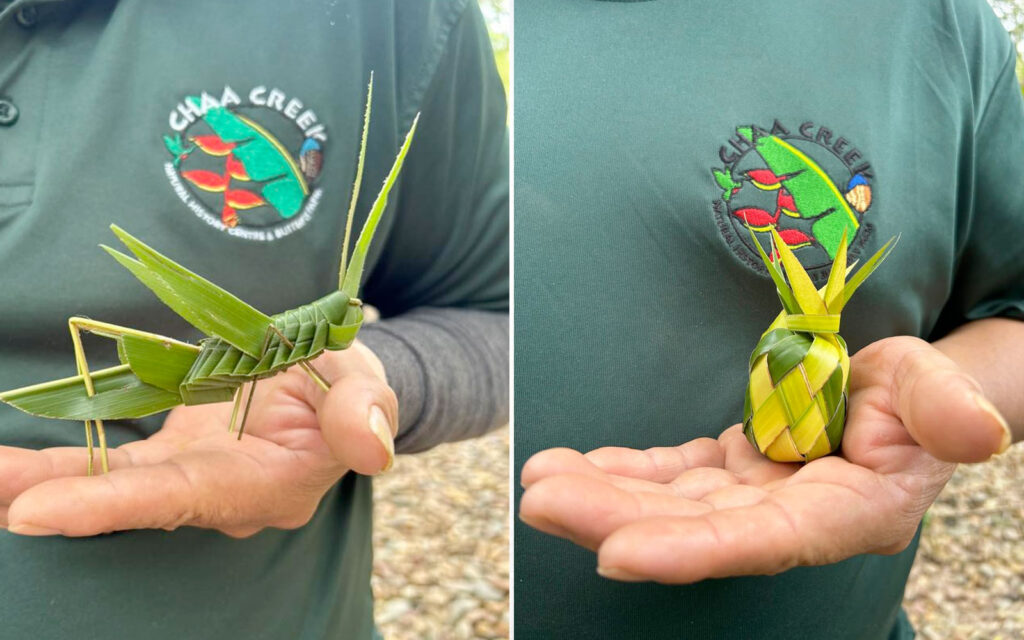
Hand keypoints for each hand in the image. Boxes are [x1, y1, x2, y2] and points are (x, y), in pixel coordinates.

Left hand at [0, 341, 397, 537]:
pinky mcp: (169, 452)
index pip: (185, 500)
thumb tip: (370, 446)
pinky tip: (3, 468)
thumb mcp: (366, 380)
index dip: (112, 507)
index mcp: (268, 484)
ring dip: (37, 484)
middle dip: (53, 502)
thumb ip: (365, 409)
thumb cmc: (350, 381)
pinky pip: (106, 463)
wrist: (332, 384)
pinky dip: (53, 465)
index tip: (36, 513)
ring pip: (106, 487)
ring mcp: (188, 474)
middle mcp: (219, 494)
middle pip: (130, 503)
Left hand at [519, 336, 1011, 583]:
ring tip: (538, 481)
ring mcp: (754, 496)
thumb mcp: (938, 385)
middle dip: (616, 518)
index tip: (616, 555)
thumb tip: (976, 434)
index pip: (762, 542)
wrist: (900, 392)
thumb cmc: (922, 391)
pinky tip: (574, 464)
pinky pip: (670, 474)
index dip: (691, 551)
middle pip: (695, 528)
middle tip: (541, 502)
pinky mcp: (731, 469)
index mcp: (847, 512)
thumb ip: (946, 408)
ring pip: (670, 503)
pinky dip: (622, 469)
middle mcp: (789, 517)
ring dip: (603, 494)